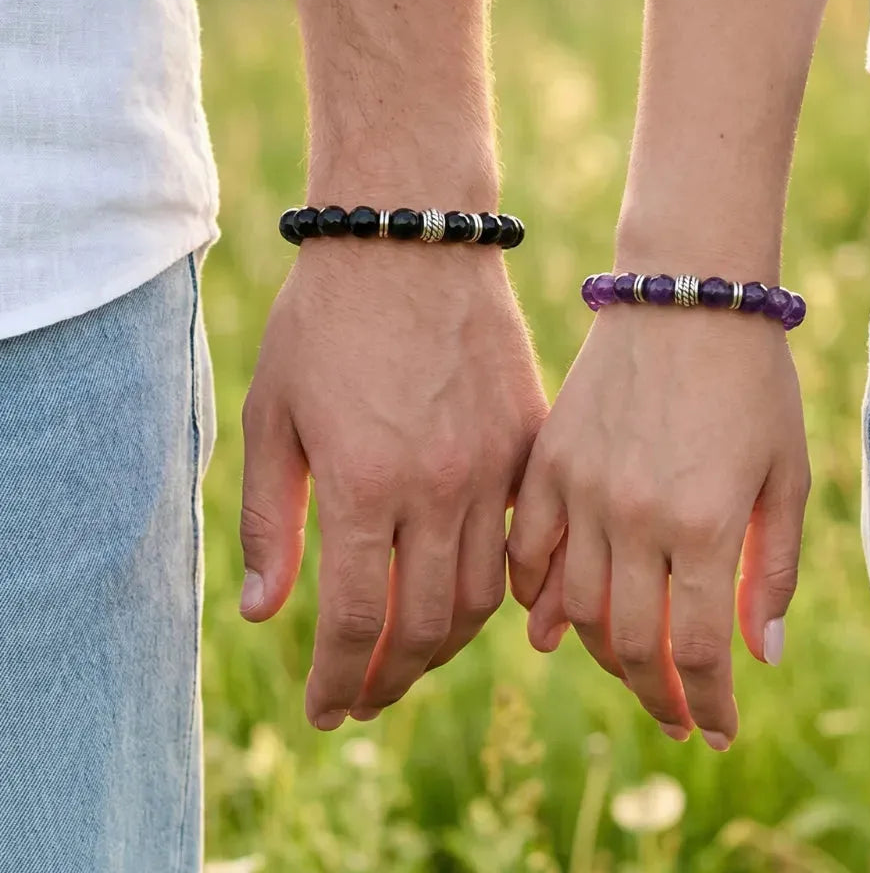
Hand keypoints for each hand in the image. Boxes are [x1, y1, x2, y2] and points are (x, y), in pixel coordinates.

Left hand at [240, 240, 546, 729]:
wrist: (411, 238)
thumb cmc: (326, 319)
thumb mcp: (274, 414)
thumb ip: (270, 521)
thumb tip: (265, 614)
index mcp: (364, 484)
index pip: (358, 623)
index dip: (339, 681)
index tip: (324, 709)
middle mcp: (438, 487)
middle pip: (426, 626)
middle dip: (389, 679)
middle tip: (363, 697)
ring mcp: (492, 465)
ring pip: (482, 596)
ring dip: (443, 643)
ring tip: (409, 655)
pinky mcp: (527, 441)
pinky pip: (523, 538)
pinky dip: (497, 584)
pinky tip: (467, 591)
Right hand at [508, 302, 808, 749]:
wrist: (686, 295)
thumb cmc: (753, 383)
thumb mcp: (787, 475)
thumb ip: (774, 568)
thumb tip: (760, 657)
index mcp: (706, 525)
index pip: (699, 651)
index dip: (707, 704)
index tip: (715, 731)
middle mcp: (636, 518)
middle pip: (632, 644)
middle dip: (659, 695)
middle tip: (676, 716)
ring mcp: (583, 490)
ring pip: (576, 609)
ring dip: (602, 654)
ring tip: (630, 667)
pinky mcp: (548, 462)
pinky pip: (528, 551)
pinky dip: (537, 596)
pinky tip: (551, 621)